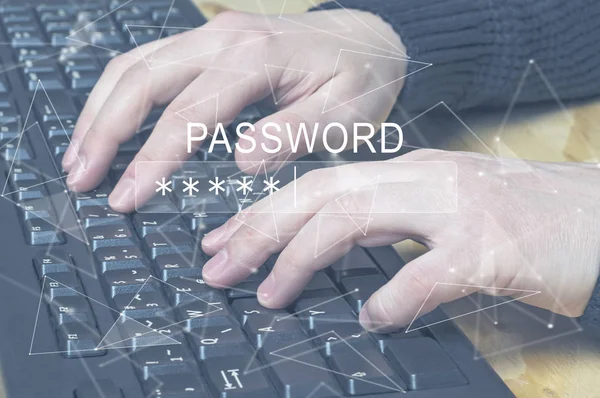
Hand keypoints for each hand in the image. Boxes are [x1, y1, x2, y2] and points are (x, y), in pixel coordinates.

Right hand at [62, 9, 406, 211]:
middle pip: (143, 78)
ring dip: (101, 110)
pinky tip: (109, 123)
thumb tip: (243, 159)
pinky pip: (150, 61)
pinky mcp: (209, 43)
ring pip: (136, 64)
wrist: (367, 40)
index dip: (152, 158)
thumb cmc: (359, 79)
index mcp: (257, 58)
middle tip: (81, 178)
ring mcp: (213, 35)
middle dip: (104, 131)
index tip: (126, 197)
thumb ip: (296, 132)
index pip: (188, 112)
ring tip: (80, 155)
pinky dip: (120, 94)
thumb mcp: (347, 113)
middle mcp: (225, 38)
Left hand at [200, 150, 599, 331]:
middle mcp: (421, 180)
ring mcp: (454, 210)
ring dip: (301, 260)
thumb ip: (386, 223)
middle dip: (259, 231)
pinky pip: (424, 274)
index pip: (318, 185)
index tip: (223, 239)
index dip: (264, 212)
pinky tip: (373, 318)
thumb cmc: (515, 214)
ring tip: (271, 295)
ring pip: (353, 221)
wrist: (596, 213)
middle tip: (218, 267)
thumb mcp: (440, 206)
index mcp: (407, 173)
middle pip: (319, 196)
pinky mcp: (488, 248)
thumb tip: (327, 252)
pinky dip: (391, 298)